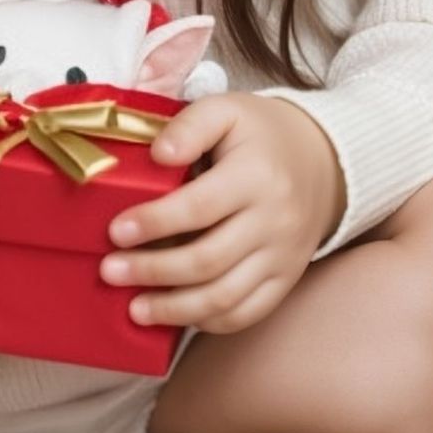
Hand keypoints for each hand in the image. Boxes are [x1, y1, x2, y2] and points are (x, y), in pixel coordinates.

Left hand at [98, 92, 345, 334]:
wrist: (323, 160)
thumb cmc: (261, 135)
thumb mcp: (228, 110)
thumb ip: (190, 125)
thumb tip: (157, 154)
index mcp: (256, 175)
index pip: (199, 207)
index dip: (154, 222)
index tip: (115, 231)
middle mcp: (274, 220)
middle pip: (208, 260)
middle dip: (152, 271)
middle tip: (109, 271)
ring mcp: (282, 256)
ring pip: (225, 297)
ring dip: (174, 308)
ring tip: (134, 307)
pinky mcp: (285, 279)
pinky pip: (246, 313)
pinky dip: (208, 321)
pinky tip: (175, 315)